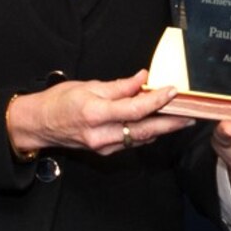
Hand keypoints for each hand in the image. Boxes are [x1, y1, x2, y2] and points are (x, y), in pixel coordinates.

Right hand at [7, 70, 193, 155]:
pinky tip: (158, 125)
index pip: (134, 109)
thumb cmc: (59, 101)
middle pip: (143, 130)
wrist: (39, 125)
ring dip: (161, 129)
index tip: (172, 91)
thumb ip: (118, 86)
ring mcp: (103, 146)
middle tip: (190, 116)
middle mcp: (101, 134)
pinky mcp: (104, 151)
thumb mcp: (88, 86)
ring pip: (139, 139)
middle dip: (170, 123)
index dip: (156, 100)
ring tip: (180, 118)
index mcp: (95, 113)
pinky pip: (131, 143)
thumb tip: (143, 78)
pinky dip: (146, 133)